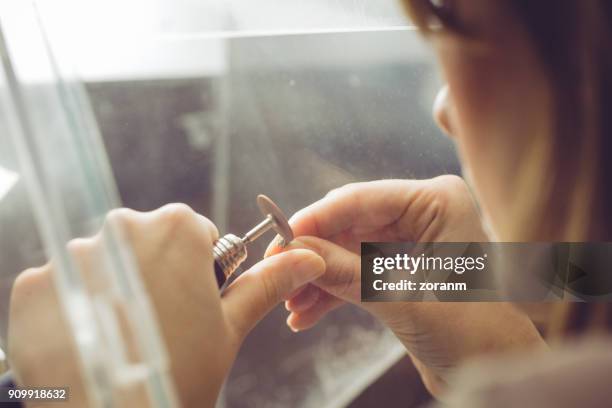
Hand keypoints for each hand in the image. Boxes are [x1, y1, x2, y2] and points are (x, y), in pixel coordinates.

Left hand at [9, 204, 324, 407]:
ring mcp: (72, 255)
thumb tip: (310, 258)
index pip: (193, 230)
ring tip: (126, 335)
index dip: (198, 267)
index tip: (192, 298)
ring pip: (105, 260)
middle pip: (147, 239)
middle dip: (157, 271)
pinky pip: (63, 282)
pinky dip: (77, 304)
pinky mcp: (34, 283)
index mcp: (176, 231)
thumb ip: (266, 284)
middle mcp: (120, 229)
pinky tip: (92, 337)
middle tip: (161, 322)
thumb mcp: (227, 329)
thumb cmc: (176, 378)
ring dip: (116, 287)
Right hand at [265, 176, 543, 396]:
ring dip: (320, 276)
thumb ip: (346, 272)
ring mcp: (412, 240)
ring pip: (349, 250)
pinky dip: (333, 292)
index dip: (317, 218)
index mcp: (437, 201)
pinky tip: (306, 314)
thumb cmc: (471, 331)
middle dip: (314, 252)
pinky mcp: (401, 268)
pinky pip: (358, 271)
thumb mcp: (401, 298)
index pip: (362, 199)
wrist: (495, 368)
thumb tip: (295, 251)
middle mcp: (424, 213)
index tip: (281, 235)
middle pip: (350, 224)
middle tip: (278, 271)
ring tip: (291, 303)